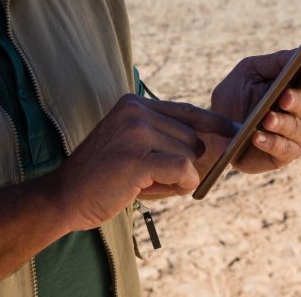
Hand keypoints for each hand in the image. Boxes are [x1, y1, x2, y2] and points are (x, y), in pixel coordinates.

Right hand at [49, 94, 236, 230]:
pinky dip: (179, 186)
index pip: (187, 110)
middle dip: (183, 164)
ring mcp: (136, 132)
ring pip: (190, 156)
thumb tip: (214, 144)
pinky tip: (150, 190)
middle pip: (193, 137)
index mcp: (134, 104)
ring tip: (143, 184)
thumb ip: (165, 138)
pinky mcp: (138, 158)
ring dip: (177, 179)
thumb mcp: (132, 145)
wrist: (64, 196)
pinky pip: (184, 170)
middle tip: (151, 180)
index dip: (214, 123)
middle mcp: (136, 112)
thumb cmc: (102, 176)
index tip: (235, 131)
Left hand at [207, 51, 300, 174]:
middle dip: (296, 100)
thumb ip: (274, 62)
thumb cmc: (234, 95)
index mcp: (294, 86)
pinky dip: (272, 143)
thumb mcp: (248, 71)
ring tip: (266, 119)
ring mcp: (293, 134)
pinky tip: (257, 137)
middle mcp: (299, 111)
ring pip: (298, 129)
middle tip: (284, 97)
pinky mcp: (283, 155)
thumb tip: (298, 54)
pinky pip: (285, 150)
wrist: (214, 128)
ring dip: (283, 123)